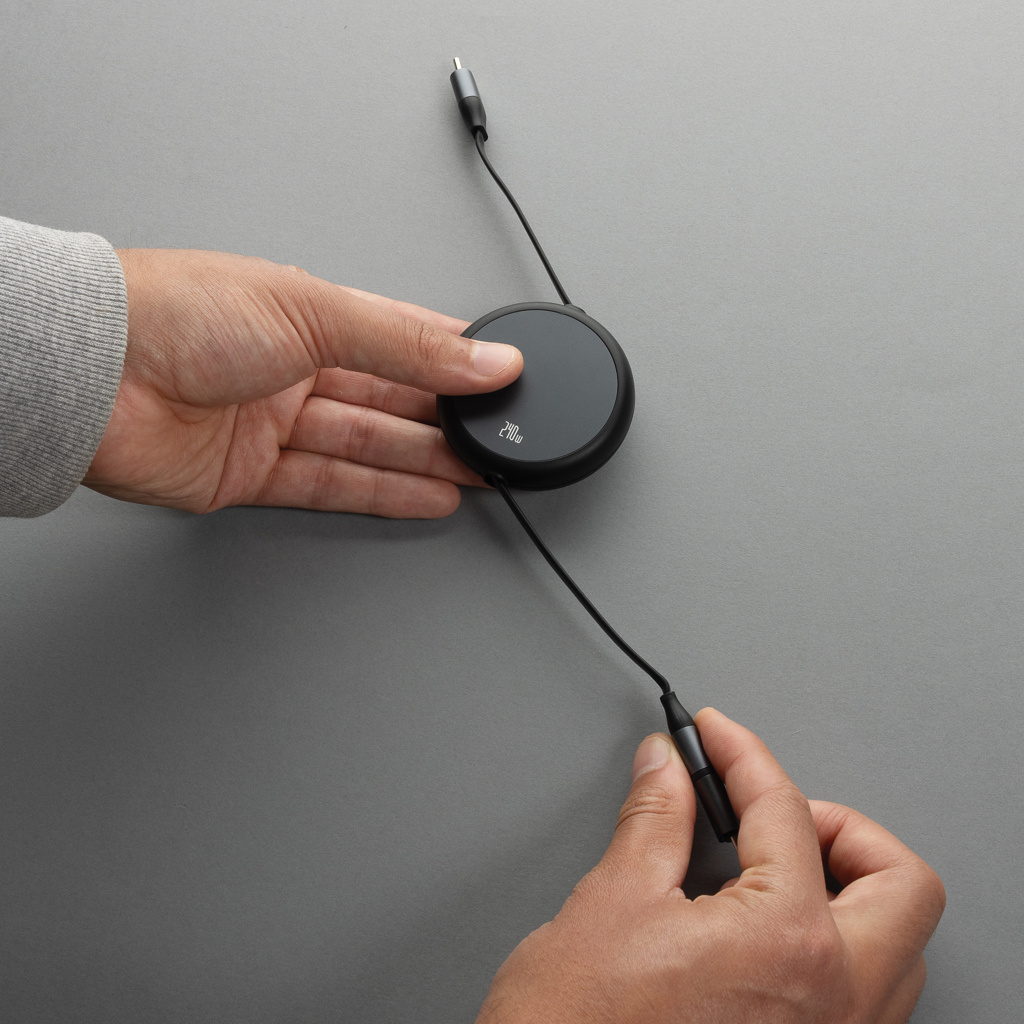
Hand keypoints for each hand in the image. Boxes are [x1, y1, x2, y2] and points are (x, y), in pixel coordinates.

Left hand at [84, 249, 521, 516]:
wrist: (90, 377)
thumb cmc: (174, 315)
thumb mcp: (315, 313)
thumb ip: (407, 344)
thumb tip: (486, 358)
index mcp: (306, 311)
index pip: (401, 334)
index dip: (455, 357)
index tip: (505, 376)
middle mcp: (290, 366)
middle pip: (388, 398)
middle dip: (447, 419)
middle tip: (498, 439)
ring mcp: (270, 423)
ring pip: (366, 445)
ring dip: (425, 462)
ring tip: (479, 475)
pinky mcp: (249, 474)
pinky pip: (329, 485)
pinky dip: (381, 493)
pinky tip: (425, 498)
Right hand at [478, 709, 944, 1023]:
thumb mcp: (614, 900)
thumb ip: (655, 817)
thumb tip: (666, 766)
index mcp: (789, 945)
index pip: (785, 813)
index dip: (742, 756)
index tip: (715, 735)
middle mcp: (836, 1003)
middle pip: (899, 881)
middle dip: (840, 825)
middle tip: (774, 807)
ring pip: (901, 947)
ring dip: (852, 888)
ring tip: (779, 861)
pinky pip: (868, 995)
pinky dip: (839, 944)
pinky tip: (772, 928)